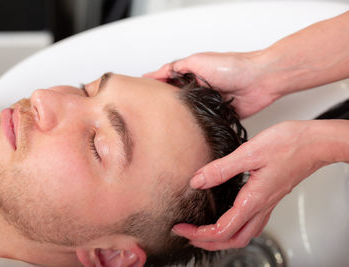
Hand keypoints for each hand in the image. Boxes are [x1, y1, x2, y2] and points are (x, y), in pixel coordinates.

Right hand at [144, 52, 278, 117]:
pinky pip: (205, 123)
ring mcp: (209, 103)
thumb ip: (176, 67)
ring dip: (181, 118)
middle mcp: (199, 89)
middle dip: (166, 107)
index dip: (156, 89)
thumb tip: (157, 73)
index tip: (142, 95)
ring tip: (165, 127)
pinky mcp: (220, 116)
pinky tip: (188, 132)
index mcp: (192, 74)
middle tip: (150, 116)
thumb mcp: (198, 61)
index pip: (169, 82)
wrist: (260, 80)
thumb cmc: (232, 66)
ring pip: (189, 114)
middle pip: (177, 100)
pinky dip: (198, 127)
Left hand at [172, 120, 328, 249]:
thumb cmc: (289, 145)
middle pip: (232, 240)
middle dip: (207, 242)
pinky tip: (227, 216)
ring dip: (221, 238)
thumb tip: (197, 181)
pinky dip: (234, 227)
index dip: (197, 233)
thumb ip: (221, 169)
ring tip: (203, 230)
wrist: (314, 143)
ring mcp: (267, 204)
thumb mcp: (249, 153)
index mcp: (253, 200)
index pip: (222, 230)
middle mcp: (261, 207)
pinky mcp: (270, 197)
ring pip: (243, 234)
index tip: (181, 228)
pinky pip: (250, 222)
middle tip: (187, 234)